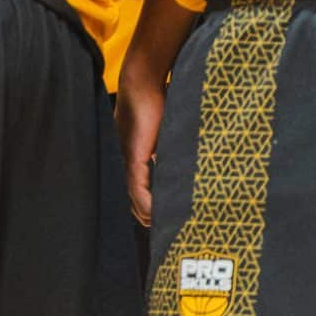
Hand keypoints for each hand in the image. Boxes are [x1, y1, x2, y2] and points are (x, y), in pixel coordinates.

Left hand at [116, 55, 165, 227]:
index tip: (163, 223)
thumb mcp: (166, 131)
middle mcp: (127, 162)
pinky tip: (156, 215)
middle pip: (134, 201)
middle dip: (148, 218)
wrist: (141, 82)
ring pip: (135, 199)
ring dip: (149, 215)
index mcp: (134, 158)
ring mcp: (128, 161)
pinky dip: (147, 204)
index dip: (148, 209)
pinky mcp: (133, 156)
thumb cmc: (157, 101)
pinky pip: (138, 188)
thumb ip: (170, 147)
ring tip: (165, 230)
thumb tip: (188, 159)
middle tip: (166, 234)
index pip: (138, 193)